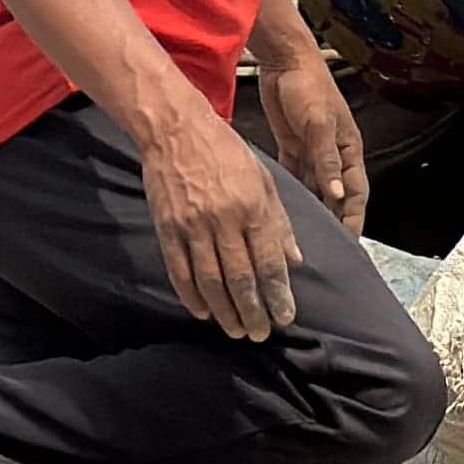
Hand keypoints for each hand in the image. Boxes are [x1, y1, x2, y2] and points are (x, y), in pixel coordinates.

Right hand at [142, 112, 302, 340]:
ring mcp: (192, 226)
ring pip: (211, 281)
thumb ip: (280, 222)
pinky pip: (180, 271)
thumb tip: (295, 261)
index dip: (278, 295)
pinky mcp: (168, 228)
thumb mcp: (264, 179)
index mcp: (253, 207)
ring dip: (224, 311)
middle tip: (260, 334)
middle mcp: (224, 220)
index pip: (269, 262)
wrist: (176, 129)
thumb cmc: (226, 152)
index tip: (284, 317)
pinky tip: (203, 312)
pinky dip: (191, 295)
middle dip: (252, 311)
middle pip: (241, 278)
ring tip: (236, 330)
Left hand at [259, 55, 368, 234]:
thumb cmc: (310, 86)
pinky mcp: (292, 146)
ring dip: (310, 210)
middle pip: (335, 197)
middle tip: (322, 250)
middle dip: (332, 222)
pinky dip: (292, 193)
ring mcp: (312, 152)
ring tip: (299, 237)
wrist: (285, 60)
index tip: (349, 243)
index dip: (353, 219)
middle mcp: (333, 155)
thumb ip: (327, 159)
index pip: (355, 194)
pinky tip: (282, 210)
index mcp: (348, 150)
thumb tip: (336, 195)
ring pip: (314, 190)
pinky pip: (295, 177)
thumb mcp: (319, 123)